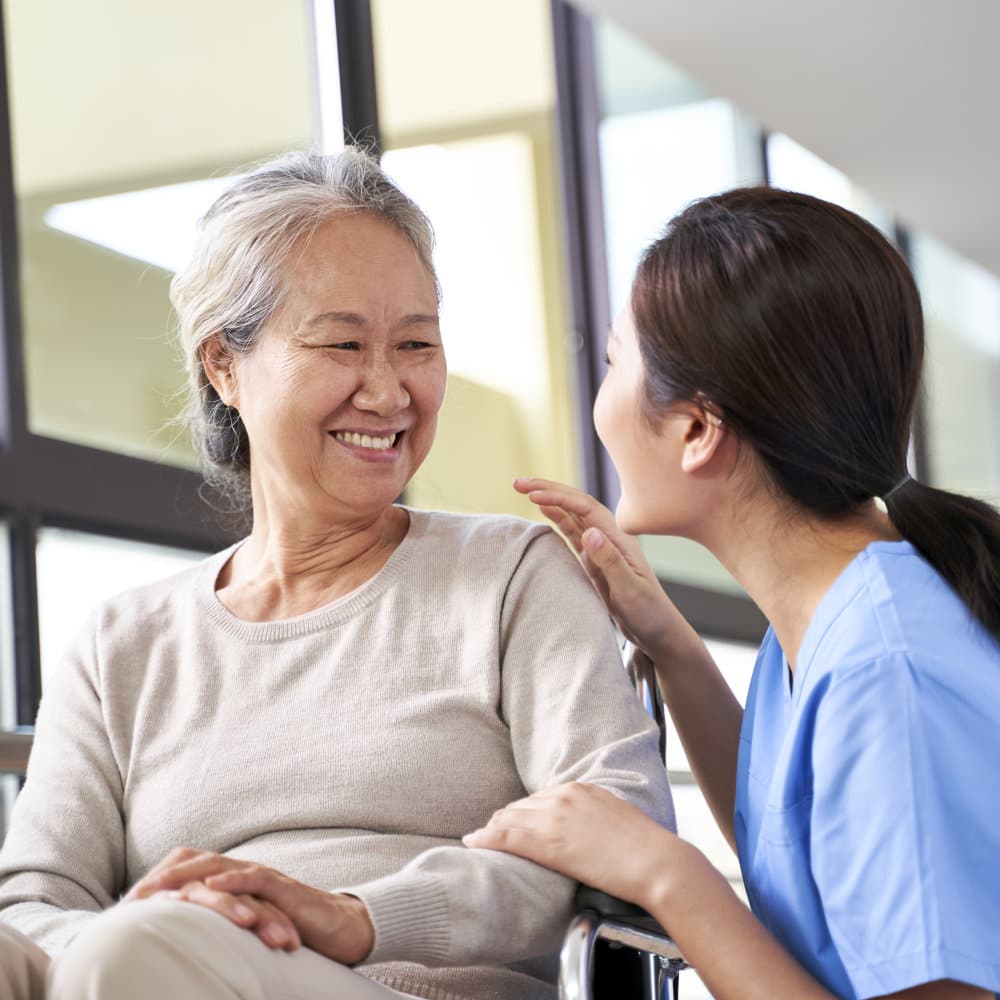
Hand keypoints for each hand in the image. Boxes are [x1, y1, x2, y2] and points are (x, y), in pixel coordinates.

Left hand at [125, 847, 373, 963]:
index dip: (160, 880)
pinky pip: (257, 879)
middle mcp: (246, 873)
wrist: (339, 929)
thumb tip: (184, 946)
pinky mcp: (285, 889)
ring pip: (221, 866)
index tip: (127, 900)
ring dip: (188, 875)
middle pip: (197, 861)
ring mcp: (265, 878)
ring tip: (159, 886)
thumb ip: (221, 927)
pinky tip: (212, 884)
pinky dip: (233, 879)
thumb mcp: (247, 930)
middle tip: (132, 894)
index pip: (191, 870)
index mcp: (235, 880)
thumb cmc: (291, 930)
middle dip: (163, 875)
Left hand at [463, 782, 679, 909]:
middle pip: (521, 806)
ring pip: (510, 819)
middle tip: (490, 833)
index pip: (540, 798)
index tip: (515, 823)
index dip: (524, 813)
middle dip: (505, 820)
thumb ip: (594, 820)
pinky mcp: (549, 841)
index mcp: (581, 789)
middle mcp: (565, 796)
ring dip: (492, 830)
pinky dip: (486, 838)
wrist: (656, 863)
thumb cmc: (645, 851)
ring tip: (479, 839)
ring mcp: (555, 816)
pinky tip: (473, 843)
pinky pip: (506, 836)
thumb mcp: (616, 821)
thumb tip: (586, 835)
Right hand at [513, 478, 693, 663]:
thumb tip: (589, 532)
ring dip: (549, 500)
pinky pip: (572, 533)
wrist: (659, 632)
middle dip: (549, 490)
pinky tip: (544, 511)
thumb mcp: (630, 591)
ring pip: (572, 516)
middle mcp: (609, 538)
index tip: (534, 495)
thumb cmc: (650, 614)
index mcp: (619, 541)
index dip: (559, 498)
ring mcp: (601, 549)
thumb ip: (610, 561)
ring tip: (524, 490)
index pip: (585, 509)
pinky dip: (557, 519)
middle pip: (576, 504)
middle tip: (518, 483)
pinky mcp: (594, 561)